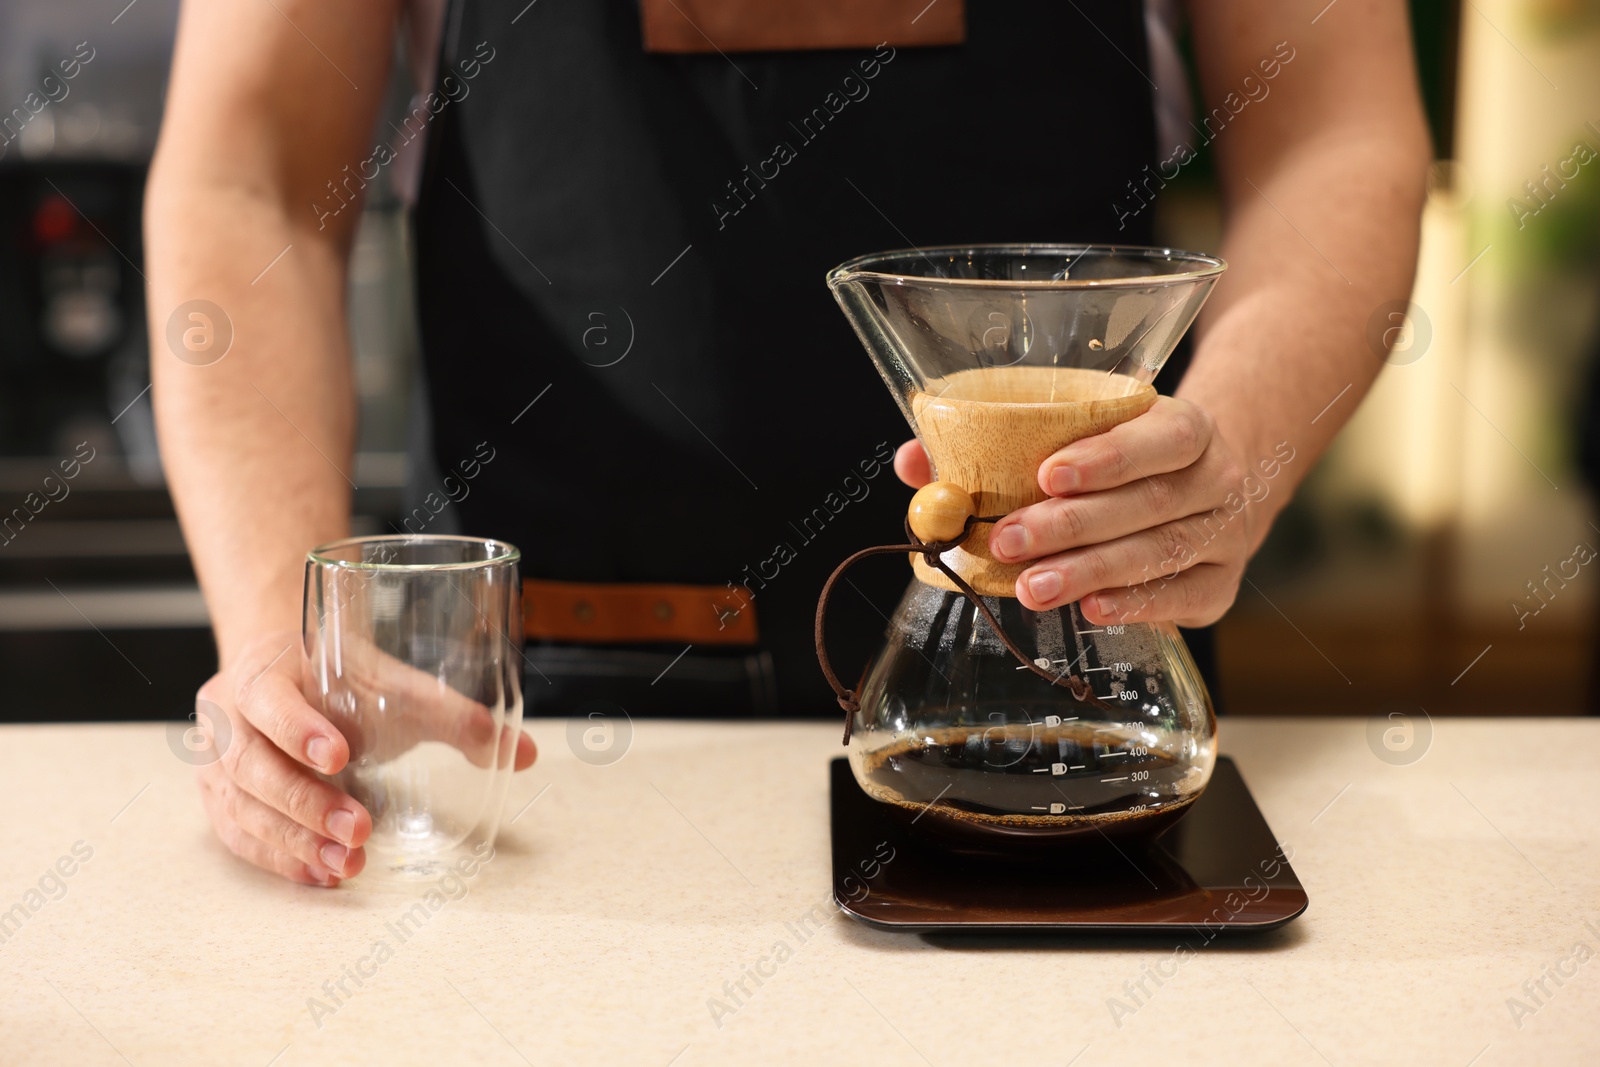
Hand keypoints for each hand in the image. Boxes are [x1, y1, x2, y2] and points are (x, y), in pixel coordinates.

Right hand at [194, 630, 535, 886]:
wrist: (284, 668)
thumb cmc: (340, 677)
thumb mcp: (394, 683)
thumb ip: (454, 715)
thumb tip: (525, 753)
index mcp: (263, 672)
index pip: (269, 700)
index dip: (299, 729)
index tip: (340, 756)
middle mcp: (227, 718)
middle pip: (255, 766)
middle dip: (308, 803)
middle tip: (359, 830)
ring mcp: (216, 763)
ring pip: (245, 808)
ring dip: (296, 841)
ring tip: (348, 865)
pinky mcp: (221, 799)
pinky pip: (241, 837)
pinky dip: (281, 859)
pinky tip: (320, 876)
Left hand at [894, 396, 1254, 627]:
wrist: (1207, 485)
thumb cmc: (1125, 457)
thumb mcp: (1081, 431)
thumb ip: (998, 441)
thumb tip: (914, 460)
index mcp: (1187, 427)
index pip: (1163, 436)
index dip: (1109, 456)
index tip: (1049, 473)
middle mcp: (1218, 479)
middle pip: (1150, 502)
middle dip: (1072, 525)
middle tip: (1009, 541)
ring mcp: (1226, 536)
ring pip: (1161, 554)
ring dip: (1090, 571)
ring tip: (1031, 587)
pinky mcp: (1221, 587)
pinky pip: (1183, 598)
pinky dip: (1137, 605)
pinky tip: (1092, 609)